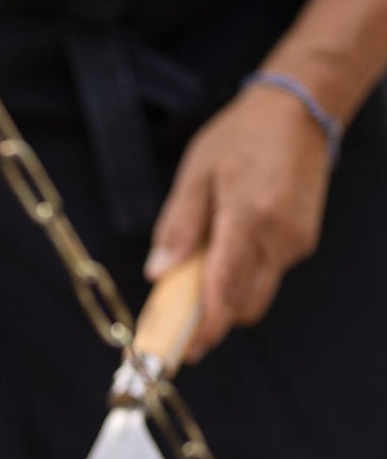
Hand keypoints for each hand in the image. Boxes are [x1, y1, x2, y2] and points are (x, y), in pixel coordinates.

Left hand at [145, 81, 333, 361]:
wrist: (300, 108)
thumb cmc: (242, 136)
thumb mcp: (196, 174)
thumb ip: (178, 226)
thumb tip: (158, 271)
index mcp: (248, 219)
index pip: (226, 290)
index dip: (205, 326)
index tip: (185, 349)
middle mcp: (278, 237)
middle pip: (244, 305)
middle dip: (212, 321)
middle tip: (178, 322)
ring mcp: (295, 242)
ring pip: (257, 294)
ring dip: (227, 300)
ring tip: (195, 286)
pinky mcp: (301, 242)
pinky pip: (268, 275)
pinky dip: (242, 279)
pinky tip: (221, 260)